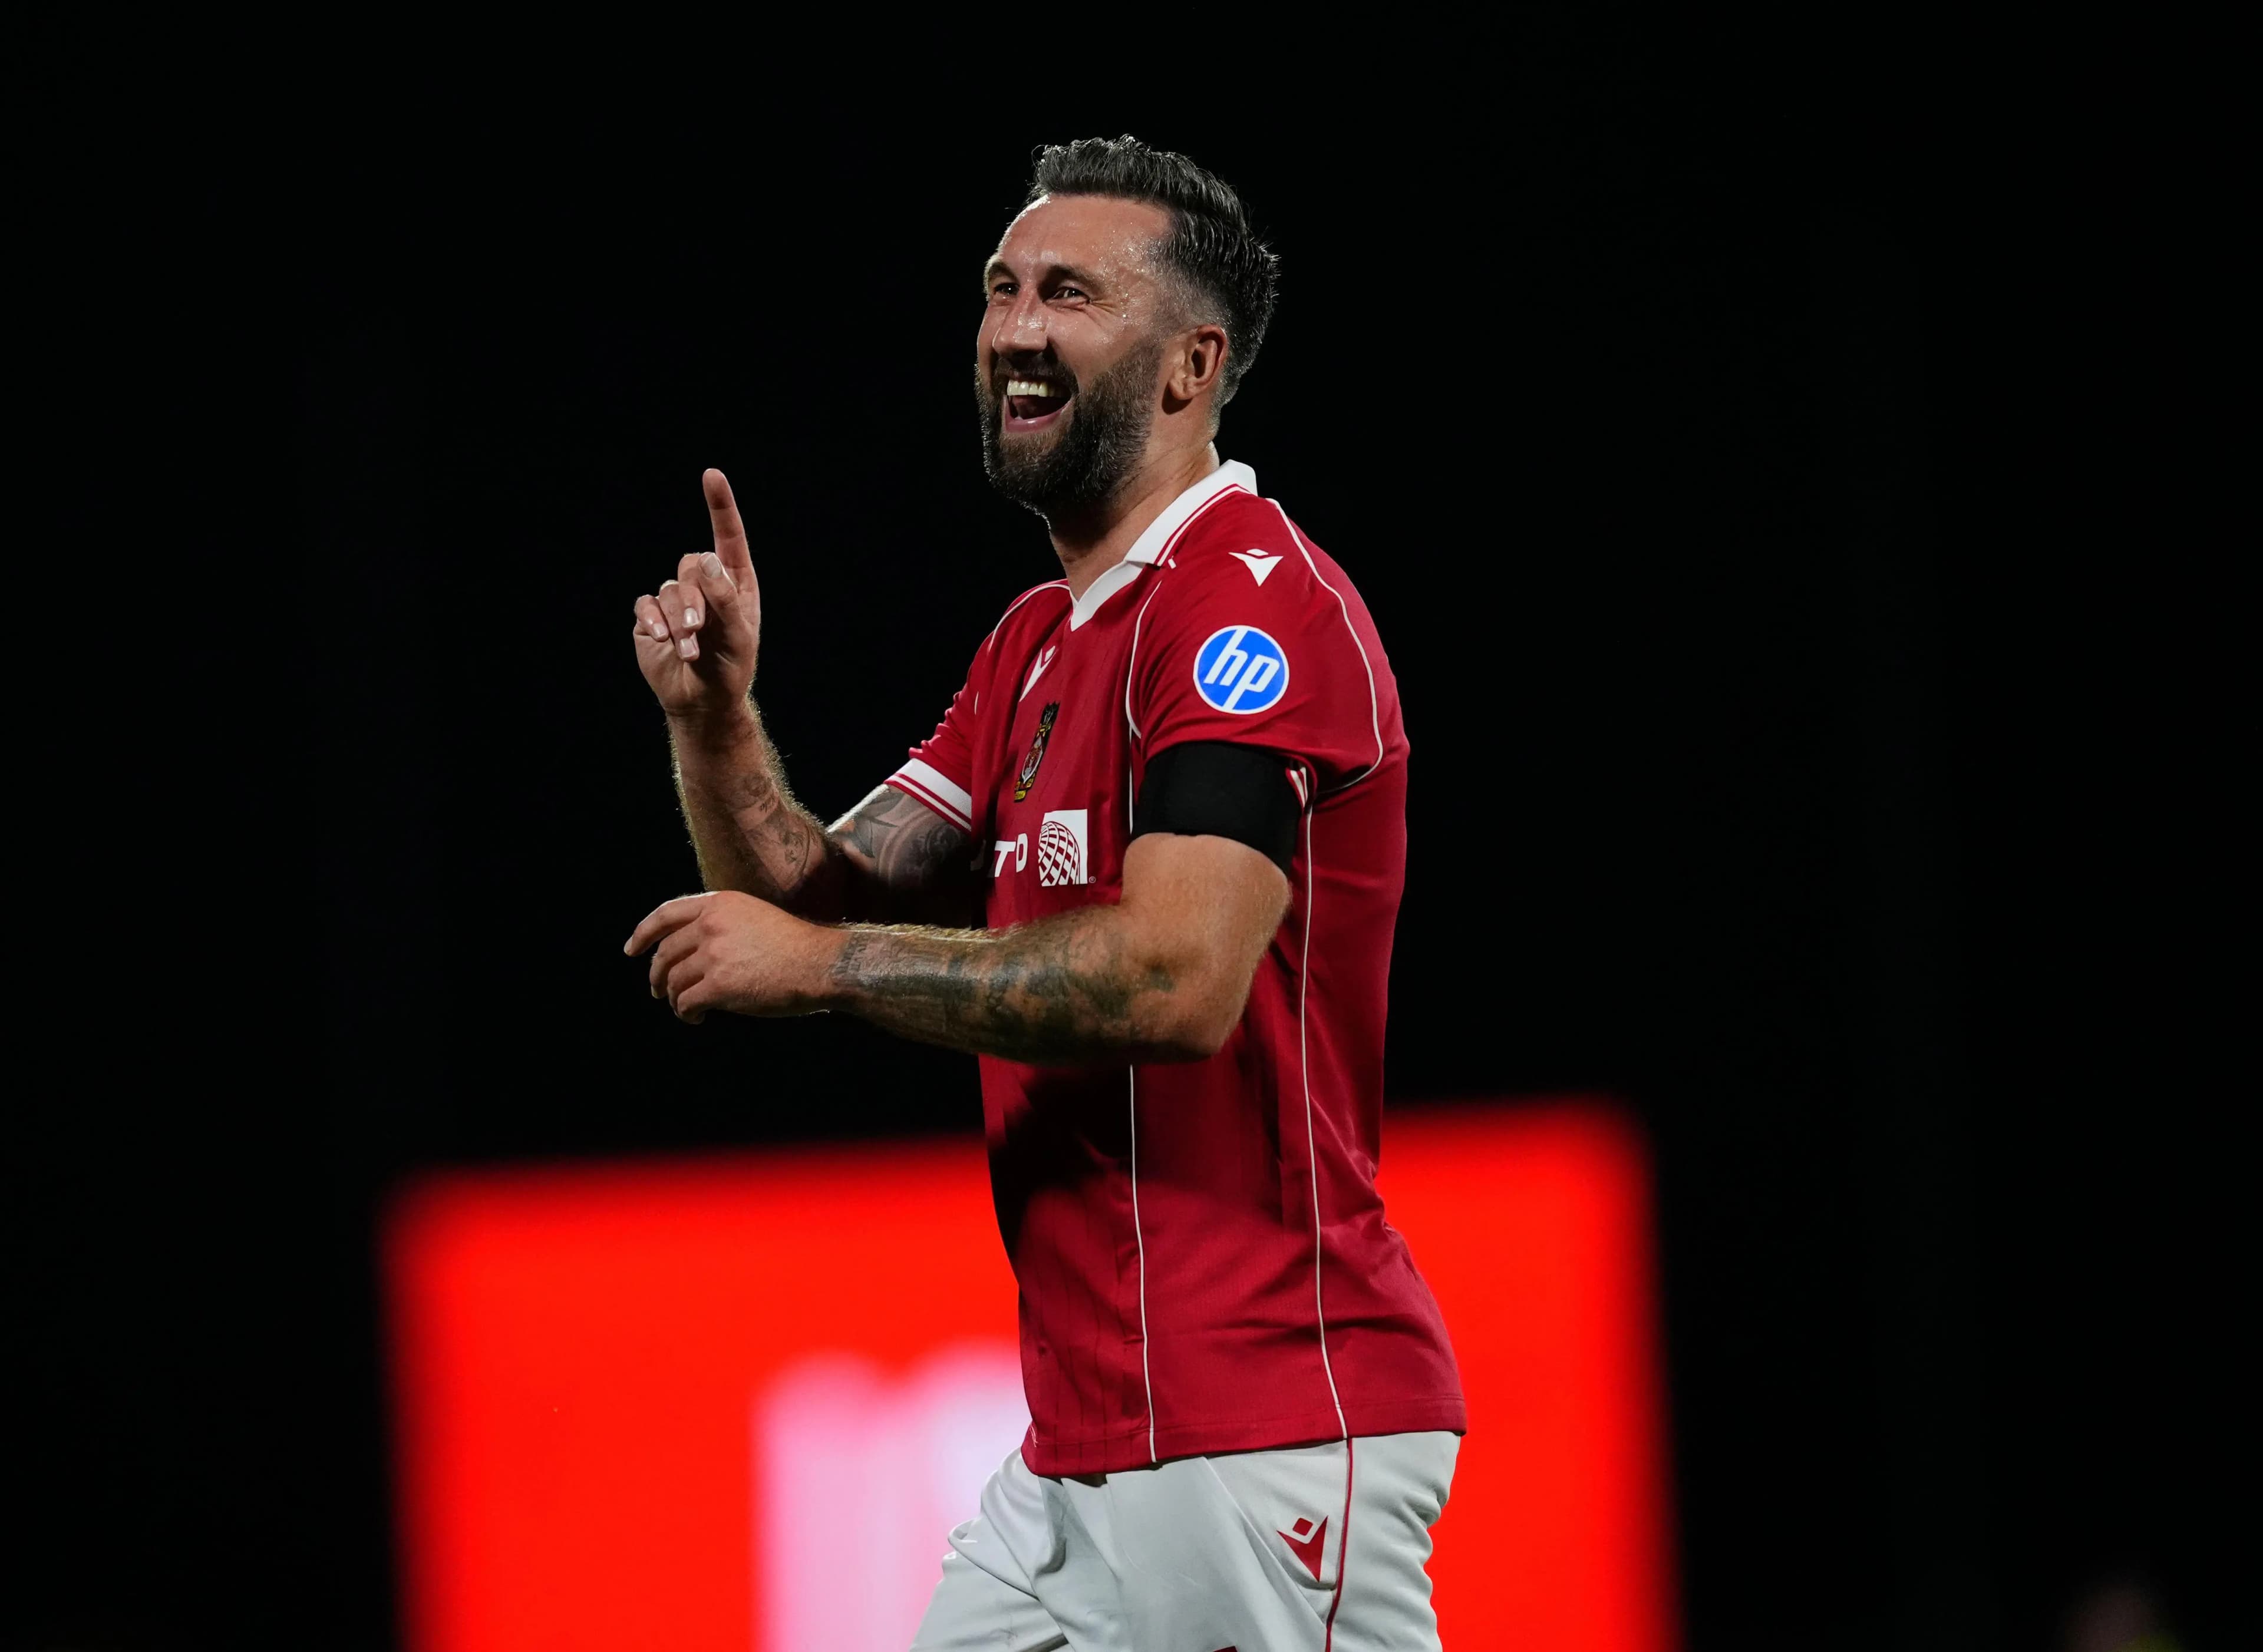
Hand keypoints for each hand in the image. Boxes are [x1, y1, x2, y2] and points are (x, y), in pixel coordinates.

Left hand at [623, 890, 837, 1022]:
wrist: (821, 963)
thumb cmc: (797, 946)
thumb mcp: (755, 917)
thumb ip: (723, 925)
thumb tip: (693, 952)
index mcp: (720, 904)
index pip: (666, 914)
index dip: (644, 933)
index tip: (632, 949)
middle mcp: (711, 925)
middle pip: (666, 953)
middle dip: (657, 974)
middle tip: (658, 989)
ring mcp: (713, 955)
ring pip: (673, 981)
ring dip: (673, 997)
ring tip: (683, 1007)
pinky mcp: (718, 985)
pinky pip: (686, 1003)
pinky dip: (686, 1014)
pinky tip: (697, 1019)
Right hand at [631, 469, 762, 720]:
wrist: (702, 700)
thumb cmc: (730, 667)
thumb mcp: (738, 634)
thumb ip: (724, 596)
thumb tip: (704, 559)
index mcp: (734, 581)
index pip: (727, 535)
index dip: (719, 504)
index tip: (711, 475)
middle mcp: (704, 584)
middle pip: (690, 564)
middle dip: (694, 597)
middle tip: (698, 630)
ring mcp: (675, 600)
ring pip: (668, 589)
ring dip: (677, 620)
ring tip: (687, 649)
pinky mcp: (651, 617)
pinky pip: (645, 604)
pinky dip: (653, 621)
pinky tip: (663, 642)